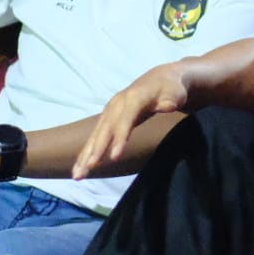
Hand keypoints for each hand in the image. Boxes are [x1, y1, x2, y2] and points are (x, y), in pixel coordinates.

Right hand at [72, 61, 191, 178]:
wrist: (161, 78)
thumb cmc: (171, 89)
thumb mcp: (175, 92)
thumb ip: (171, 100)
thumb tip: (168, 105)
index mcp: (134, 97)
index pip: (126, 119)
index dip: (120, 137)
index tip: (114, 157)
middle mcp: (118, 104)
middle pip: (106, 129)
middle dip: (97, 149)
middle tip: (88, 169)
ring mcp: (110, 111)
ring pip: (96, 135)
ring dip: (85, 155)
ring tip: (77, 175)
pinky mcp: (107, 118)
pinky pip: (95, 137)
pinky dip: (86, 152)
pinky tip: (78, 168)